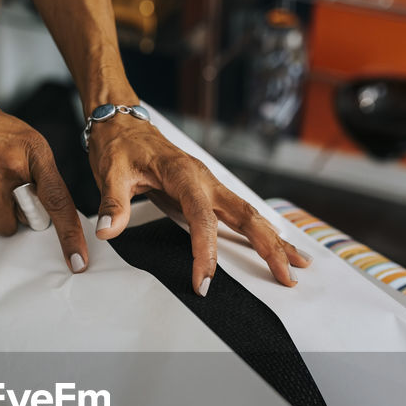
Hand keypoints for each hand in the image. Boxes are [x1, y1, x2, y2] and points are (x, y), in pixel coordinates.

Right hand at [0, 85, 88, 272]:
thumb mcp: (21, 136)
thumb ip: (36, 169)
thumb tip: (48, 205)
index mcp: (34, 152)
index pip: (59, 200)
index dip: (70, 234)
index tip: (78, 261)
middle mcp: (13, 170)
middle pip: (30, 220)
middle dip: (23, 213)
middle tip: (8, 189)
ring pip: (3, 227)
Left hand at [88, 115, 309, 294]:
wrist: (122, 122)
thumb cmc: (119, 145)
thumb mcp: (110, 171)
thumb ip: (113, 203)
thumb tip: (108, 230)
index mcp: (184, 174)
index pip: (202, 219)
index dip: (205, 252)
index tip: (203, 282)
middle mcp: (205, 180)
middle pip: (245, 216)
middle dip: (268, 247)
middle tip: (285, 276)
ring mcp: (210, 186)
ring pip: (250, 215)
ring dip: (274, 240)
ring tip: (297, 265)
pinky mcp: (209, 193)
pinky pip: (240, 213)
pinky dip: (261, 231)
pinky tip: (277, 245)